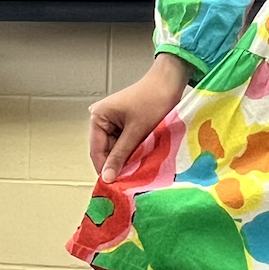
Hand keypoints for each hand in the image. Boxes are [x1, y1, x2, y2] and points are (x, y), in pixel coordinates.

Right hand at [89, 53, 192, 183]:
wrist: (171, 82)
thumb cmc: (153, 100)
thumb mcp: (136, 131)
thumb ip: (120, 155)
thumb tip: (107, 178)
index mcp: (98, 117)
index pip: (97, 151)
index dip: (105, 169)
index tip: (115, 187)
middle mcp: (102, 119)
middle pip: (106, 151)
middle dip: (118, 164)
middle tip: (130, 181)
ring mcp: (114, 122)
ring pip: (117, 150)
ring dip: (127, 158)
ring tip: (138, 169)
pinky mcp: (126, 124)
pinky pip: (125, 144)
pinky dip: (133, 151)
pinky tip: (142, 158)